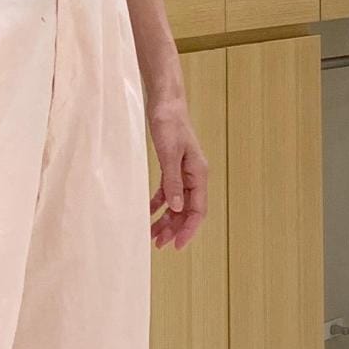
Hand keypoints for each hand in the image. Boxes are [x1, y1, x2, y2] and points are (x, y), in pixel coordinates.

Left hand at [148, 102, 207, 249]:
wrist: (165, 102)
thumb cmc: (169, 124)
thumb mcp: (169, 154)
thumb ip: (173, 182)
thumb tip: (179, 208)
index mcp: (198, 174)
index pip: (198, 209)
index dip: (189, 229)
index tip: (177, 245)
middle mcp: (194, 176)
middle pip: (188, 210)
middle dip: (174, 229)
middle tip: (159, 244)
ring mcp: (184, 172)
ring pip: (178, 204)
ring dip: (166, 219)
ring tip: (152, 234)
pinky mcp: (173, 167)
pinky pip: (169, 192)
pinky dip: (160, 204)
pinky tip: (149, 213)